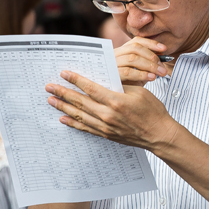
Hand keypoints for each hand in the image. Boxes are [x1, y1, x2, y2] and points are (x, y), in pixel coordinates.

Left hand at [46, 71, 179, 151]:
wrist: (159, 135)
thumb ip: (120, 86)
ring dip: (64, 107)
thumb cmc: (153, 111)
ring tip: (51, 101)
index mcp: (116, 101)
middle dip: (63, 93)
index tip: (64, 73)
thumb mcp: (139, 92)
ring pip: (80, 115)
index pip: (90, 88)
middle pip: (80, 102)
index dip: (76, 80)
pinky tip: (63, 118)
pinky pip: (86, 128)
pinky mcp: (107, 135)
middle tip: (49, 87)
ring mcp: (106, 127)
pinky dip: (73, 123)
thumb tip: (105, 81)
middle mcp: (108, 115)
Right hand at [115, 37, 168, 86]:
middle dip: (152, 56)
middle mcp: (115, 54)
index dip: (151, 43)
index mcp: (122, 51)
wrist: (117, 99)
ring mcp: (111, 63)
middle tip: (163, 66)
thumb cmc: (129, 85)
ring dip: (150, 65)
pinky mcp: (111, 75)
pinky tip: (152, 77)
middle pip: (135, 48)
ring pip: (132, 58)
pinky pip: (128, 72)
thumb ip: (149, 64)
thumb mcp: (141, 72)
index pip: (136, 41)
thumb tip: (162, 56)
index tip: (164, 48)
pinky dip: (142, 74)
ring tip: (161, 72)